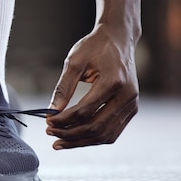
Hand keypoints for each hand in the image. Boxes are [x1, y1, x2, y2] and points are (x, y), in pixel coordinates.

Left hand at [47, 24, 138, 148]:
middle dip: (70, 134)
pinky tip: (75, 138)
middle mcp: (127, 96)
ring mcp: (132, 104)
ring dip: (81, 141)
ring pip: (105, 134)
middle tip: (50, 133)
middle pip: (96, 127)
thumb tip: (51, 112)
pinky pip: (112, 131)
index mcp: (113, 81)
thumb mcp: (74, 61)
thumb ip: (63, 87)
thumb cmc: (95, 47)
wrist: (119, 39)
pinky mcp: (131, 109)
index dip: (64, 120)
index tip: (47, 121)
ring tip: (60, 142)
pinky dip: (93, 138)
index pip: (85, 110)